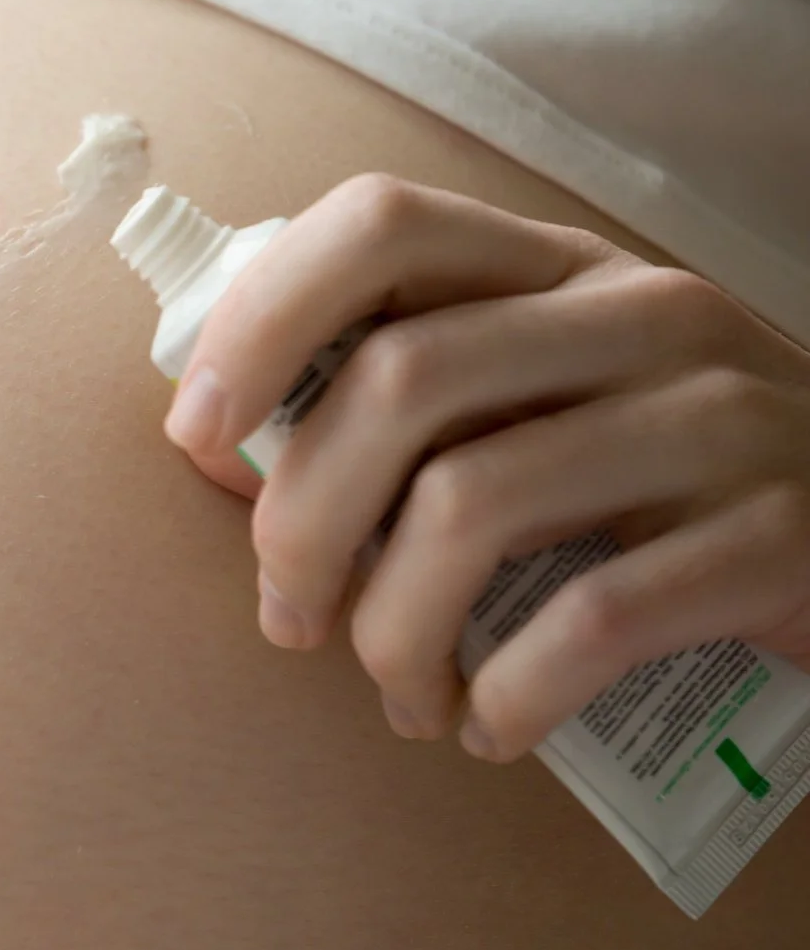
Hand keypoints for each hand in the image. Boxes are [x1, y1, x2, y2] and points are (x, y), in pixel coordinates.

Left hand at [163, 174, 809, 760]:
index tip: (198, 431)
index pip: (377, 224)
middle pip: (398, 385)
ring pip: (471, 508)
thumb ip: (410, 396)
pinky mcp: (780, 537)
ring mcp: (718, 417)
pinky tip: (491, 725)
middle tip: (289, 617)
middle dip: (300, 525)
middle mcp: (638, 314)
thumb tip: (229, 450)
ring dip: (392, 631)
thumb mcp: (541, 396)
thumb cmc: (655, 477)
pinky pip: (591, 620)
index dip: (259, 320)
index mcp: (555, 267)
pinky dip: (509, 691)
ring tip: (397, 693)